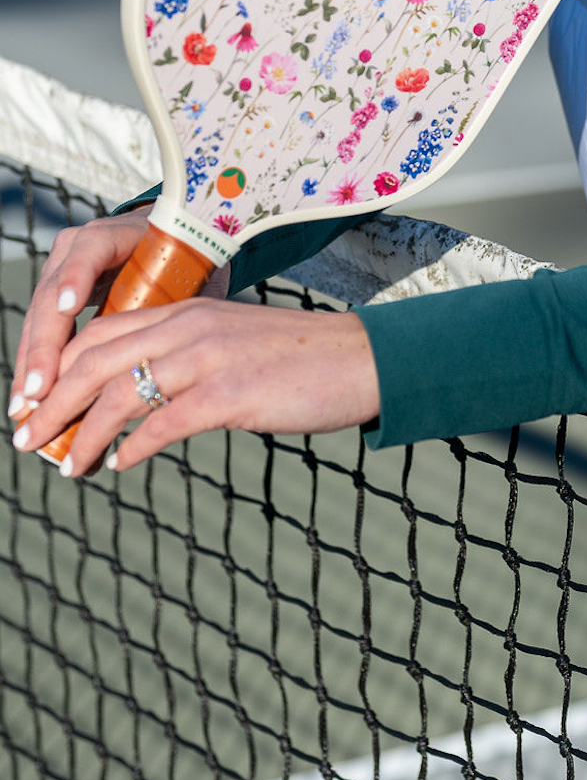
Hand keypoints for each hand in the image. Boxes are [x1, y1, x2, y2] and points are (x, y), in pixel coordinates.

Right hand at [8, 207, 231, 421]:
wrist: (174, 244)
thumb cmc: (185, 264)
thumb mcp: (183, 279)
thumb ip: (172, 308)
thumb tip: (171, 357)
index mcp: (117, 235)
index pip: (92, 249)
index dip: (78, 276)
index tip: (69, 307)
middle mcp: (79, 249)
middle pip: (53, 295)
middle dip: (44, 347)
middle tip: (40, 390)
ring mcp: (61, 270)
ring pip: (40, 319)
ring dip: (32, 365)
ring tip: (26, 407)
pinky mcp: (56, 294)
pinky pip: (41, 332)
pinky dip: (37, 366)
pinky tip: (29, 400)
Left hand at [11, 297, 377, 477]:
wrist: (361, 359)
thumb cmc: (301, 359)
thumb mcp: (233, 344)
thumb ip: (188, 359)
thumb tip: (143, 403)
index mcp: (186, 312)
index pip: (98, 335)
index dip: (57, 371)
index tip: (34, 406)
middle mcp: (189, 328)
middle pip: (94, 363)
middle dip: (52, 406)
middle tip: (25, 440)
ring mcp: (208, 359)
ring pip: (118, 396)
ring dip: (82, 438)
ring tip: (66, 467)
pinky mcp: (229, 394)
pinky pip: (161, 424)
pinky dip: (131, 449)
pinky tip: (119, 466)